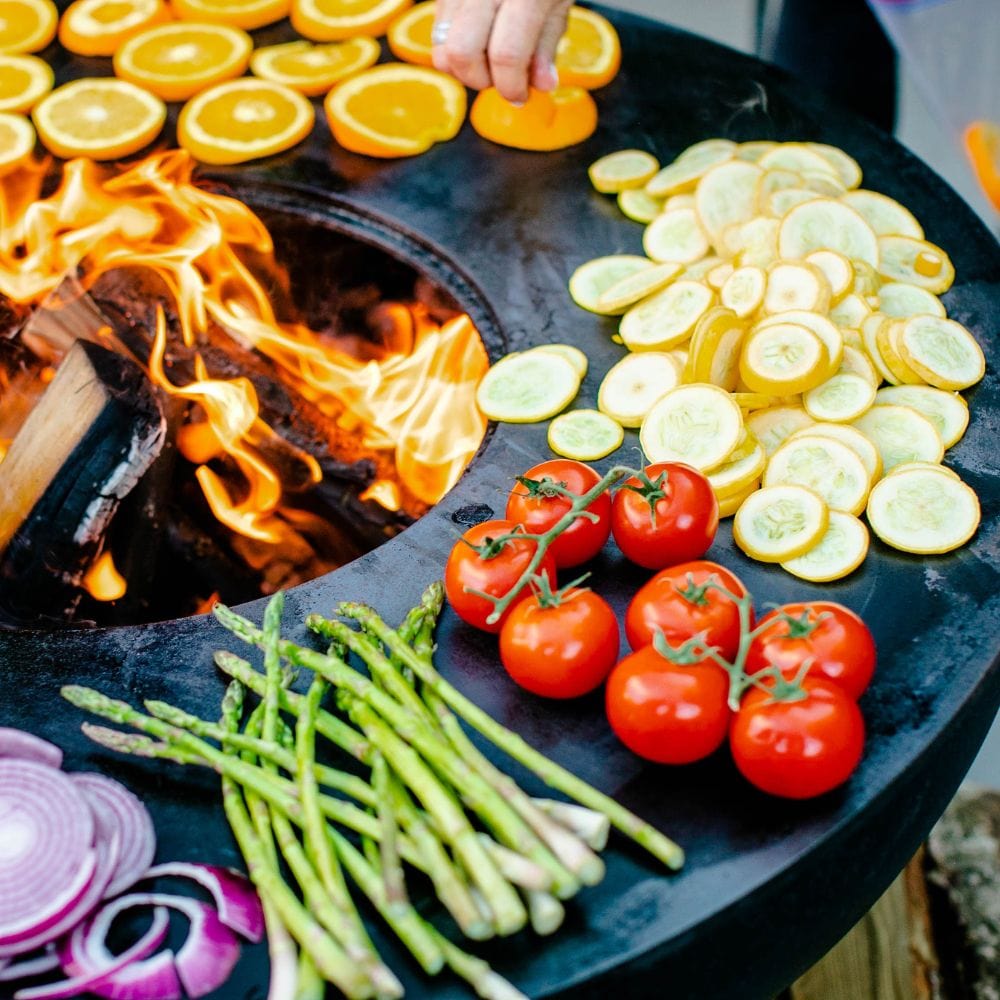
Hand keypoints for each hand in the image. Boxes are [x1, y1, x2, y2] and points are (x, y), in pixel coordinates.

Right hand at [432, 0, 572, 105]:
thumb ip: (548, 43)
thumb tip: (541, 86)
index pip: (507, 54)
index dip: (511, 86)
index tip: (520, 96)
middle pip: (462, 52)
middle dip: (480, 79)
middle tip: (501, 77)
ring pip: (441, 45)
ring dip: (463, 68)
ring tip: (487, 59)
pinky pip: (437, 29)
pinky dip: (453, 46)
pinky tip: (477, 38)